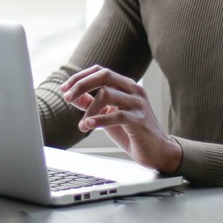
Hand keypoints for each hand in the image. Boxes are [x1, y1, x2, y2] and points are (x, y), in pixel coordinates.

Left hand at [59, 65, 181, 172]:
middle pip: (104, 76)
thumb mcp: (109, 114)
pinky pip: (116, 115)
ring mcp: (138, 104)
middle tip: (67, 97)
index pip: (100, 71)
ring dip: (88, 110)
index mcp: (126, 86)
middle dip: (81, 84)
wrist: (158, 152)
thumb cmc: (132, 132)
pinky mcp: (139, 120)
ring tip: (82, 125)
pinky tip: (87, 125)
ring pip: (107, 94)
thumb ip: (93, 103)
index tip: (64, 89)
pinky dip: (98, 119)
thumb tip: (72, 96)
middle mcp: (134, 90)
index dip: (80, 77)